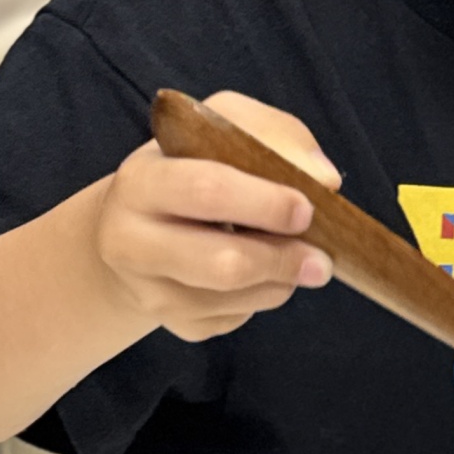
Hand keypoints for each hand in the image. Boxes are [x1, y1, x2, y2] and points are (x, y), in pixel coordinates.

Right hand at [93, 91, 341, 341]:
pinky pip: (238, 318)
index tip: (306, 210)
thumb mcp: (218, 130)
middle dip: (283, 259)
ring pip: (237, 298)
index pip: (207, 192)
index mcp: (141, 182)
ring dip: (281, 280)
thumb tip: (323, 178)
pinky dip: (264, 296)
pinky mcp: (176, 324)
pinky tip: (259, 273)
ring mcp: (150, 291)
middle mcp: (130, 242)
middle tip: (322, 258)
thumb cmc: (189, 168)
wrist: (131, 228)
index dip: (265, 203)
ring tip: (295, 258)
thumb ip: (272, 134)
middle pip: (223, 264)